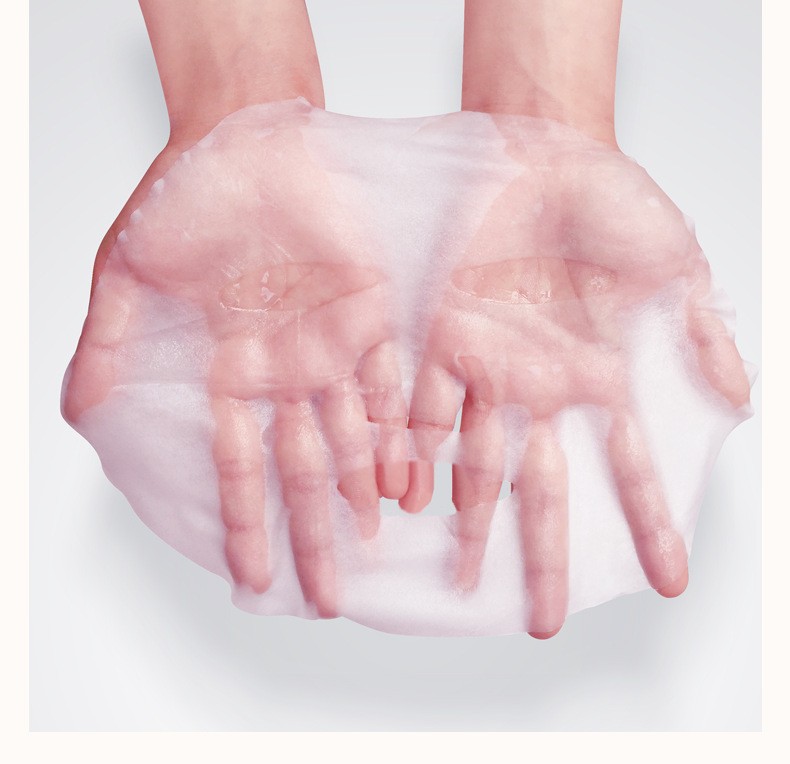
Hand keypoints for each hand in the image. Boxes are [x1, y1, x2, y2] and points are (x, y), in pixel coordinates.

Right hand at [63, 102, 409, 617]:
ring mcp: (331, 348)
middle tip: (326, 597)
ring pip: (353, 437)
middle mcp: (283, 374)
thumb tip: (80, 414)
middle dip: (312, 533)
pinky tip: (412, 475)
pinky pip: (393, 383)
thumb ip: (108, 346)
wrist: (246, 139)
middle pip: (302, 471)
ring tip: (373, 545)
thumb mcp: (130, 274)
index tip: (253, 580)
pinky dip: (402, 429)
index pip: (239, 468)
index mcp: (231, 374)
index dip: (244, 526)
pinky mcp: (372, 315)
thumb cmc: (185, 198)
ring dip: (362, 492)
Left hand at [400, 118, 750, 636]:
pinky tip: (406, 501)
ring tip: (465, 581)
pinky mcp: (441, 342)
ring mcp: (487, 371)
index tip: (666, 578)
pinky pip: (421, 411)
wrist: (545, 160)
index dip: (648, 525)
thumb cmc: (613, 206)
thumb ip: (699, 334)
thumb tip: (740, 402)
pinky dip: (412, 456)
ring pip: (474, 466)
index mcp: (596, 381)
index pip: (627, 471)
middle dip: (543, 556)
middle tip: (544, 622)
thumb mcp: (673, 266)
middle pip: (541, 491)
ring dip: (470, 524)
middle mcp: (540, 391)